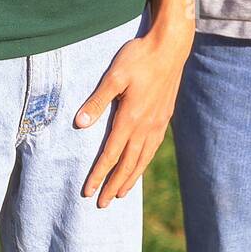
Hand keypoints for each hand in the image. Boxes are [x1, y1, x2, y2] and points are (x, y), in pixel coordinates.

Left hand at [75, 18, 194, 206]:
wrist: (171, 47)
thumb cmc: (139, 57)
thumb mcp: (114, 75)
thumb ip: (98, 100)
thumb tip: (80, 124)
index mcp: (131, 117)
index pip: (111, 154)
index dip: (98, 175)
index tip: (88, 191)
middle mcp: (146, 125)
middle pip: (127, 164)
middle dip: (113, 185)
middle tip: (102, 204)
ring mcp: (158, 122)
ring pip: (142, 159)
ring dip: (130, 178)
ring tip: (121, 193)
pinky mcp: (165, 116)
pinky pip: (153, 147)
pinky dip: (144, 162)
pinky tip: (140, 164)